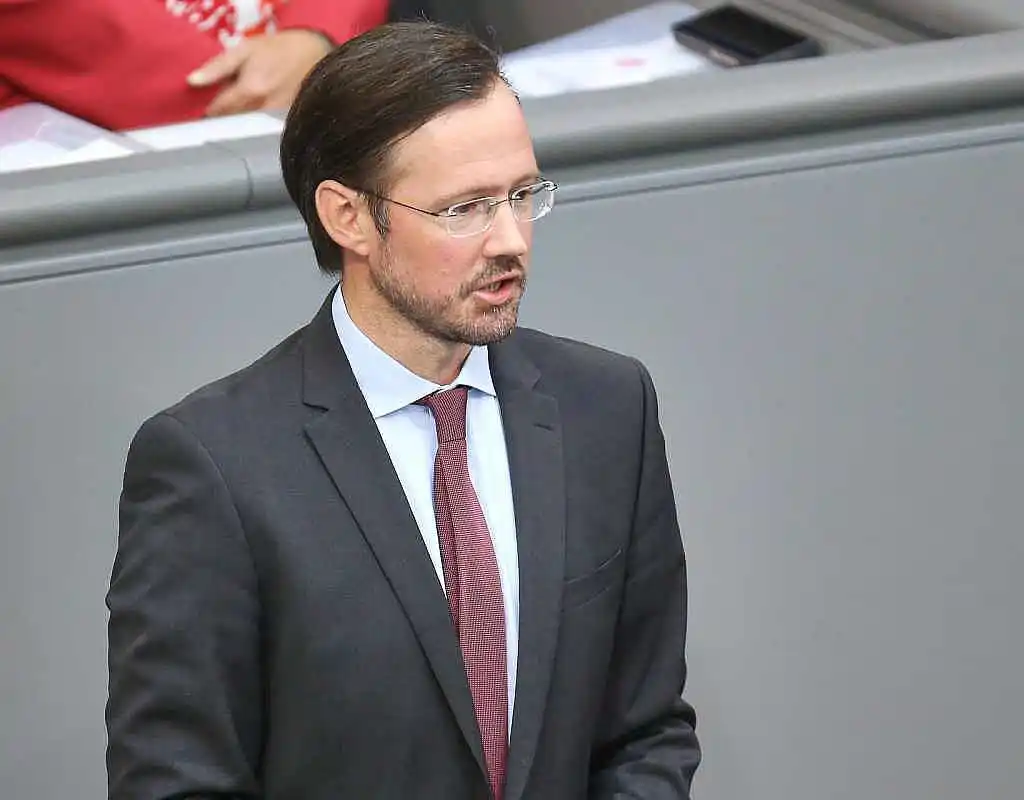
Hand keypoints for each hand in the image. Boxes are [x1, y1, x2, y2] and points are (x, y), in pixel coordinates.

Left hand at [187, 30, 330, 116]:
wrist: (312, 53)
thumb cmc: (276, 49)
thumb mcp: (244, 50)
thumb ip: (218, 67)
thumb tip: (192, 81)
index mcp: (249, 90)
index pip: (219, 110)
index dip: (209, 110)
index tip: (202, 109)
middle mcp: (262, 108)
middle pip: (233, 121)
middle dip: (223, 118)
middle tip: (218, 111)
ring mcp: (276, 118)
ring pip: (249, 127)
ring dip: (239, 122)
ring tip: (237, 113)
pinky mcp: (286, 122)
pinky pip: (263, 127)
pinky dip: (255, 123)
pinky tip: (255, 114)